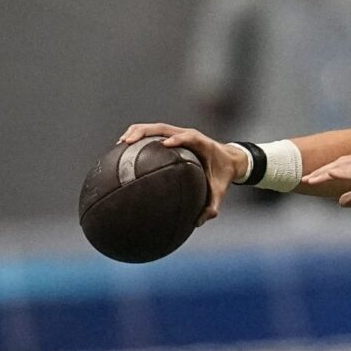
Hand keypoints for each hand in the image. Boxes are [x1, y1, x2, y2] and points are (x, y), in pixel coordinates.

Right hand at [118, 122, 244, 224]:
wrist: (229, 160)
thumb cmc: (222, 175)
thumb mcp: (219, 191)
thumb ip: (212, 206)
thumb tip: (198, 222)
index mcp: (202, 144)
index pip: (189, 137)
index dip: (178, 139)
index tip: (165, 144)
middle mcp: (189, 135)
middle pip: (164, 128)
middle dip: (145, 132)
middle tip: (128, 142)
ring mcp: (179, 134)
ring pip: (155, 128)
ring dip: (137, 132)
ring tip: (121, 144)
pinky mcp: (173, 136)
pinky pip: (153, 133)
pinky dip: (139, 137)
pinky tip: (124, 149)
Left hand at [302, 148, 350, 208]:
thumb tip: (340, 201)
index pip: (344, 165)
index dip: (327, 172)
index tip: (311, 179)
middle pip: (341, 163)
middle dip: (321, 171)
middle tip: (304, 179)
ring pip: (345, 165)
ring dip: (327, 172)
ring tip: (311, 179)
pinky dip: (342, 172)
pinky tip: (329, 175)